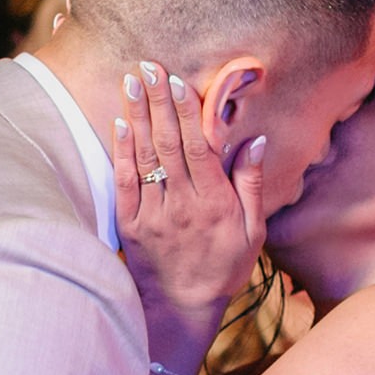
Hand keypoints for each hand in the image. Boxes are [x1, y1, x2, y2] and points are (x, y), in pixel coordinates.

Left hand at [112, 61, 265, 365]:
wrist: (182, 308)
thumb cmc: (223, 267)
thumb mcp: (252, 231)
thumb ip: (251, 184)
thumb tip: (254, 142)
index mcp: (214, 204)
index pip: (198, 148)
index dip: (187, 112)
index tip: (178, 81)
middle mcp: (182, 205)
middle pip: (168, 144)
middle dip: (158, 102)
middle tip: (148, 66)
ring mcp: (153, 214)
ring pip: (144, 157)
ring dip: (137, 116)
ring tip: (131, 82)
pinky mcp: (130, 224)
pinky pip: (125, 182)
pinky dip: (122, 151)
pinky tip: (120, 124)